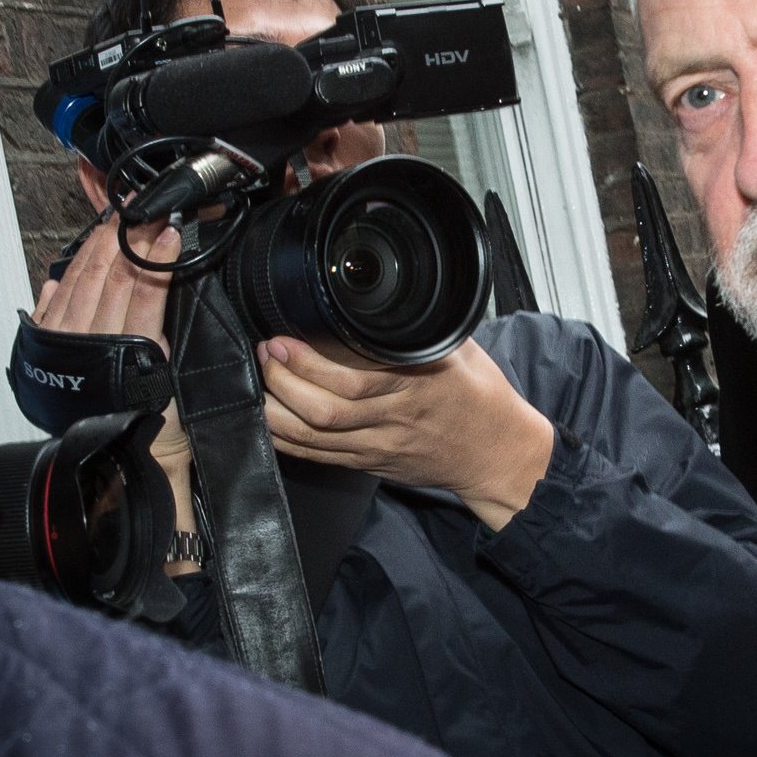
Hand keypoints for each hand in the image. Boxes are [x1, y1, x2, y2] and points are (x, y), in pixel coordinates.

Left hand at [32, 222, 197, 560]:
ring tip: (113, 223)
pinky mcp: (47, 353)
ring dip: (95, 249)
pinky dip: (60, 282)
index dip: (155, 257)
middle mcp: (92, 349)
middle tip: (144, 212)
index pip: (142, 291)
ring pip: (78, 285)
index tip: (169, 229)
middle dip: (126, 240)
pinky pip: (50, 307)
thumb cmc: (157, 428)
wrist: (126, 466)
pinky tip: (71, 264)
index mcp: (131, 352)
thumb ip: (168, 333)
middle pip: (107, 280)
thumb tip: (165, 281)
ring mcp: (64, 349)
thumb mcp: (175, 380)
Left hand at [258, 336, 556, 530]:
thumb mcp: (459, 348)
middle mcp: (395, 419)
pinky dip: (286, 440)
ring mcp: (379, 446)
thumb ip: (419, 328)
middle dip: (283, 381)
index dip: (309, 363)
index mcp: (419, 385)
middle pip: (324, 410)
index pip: (354, 380)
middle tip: (266, 354)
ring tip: (260, 382)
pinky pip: (318, 456)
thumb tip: (390, 292)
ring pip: (313, 437)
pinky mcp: (369, 464)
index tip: (284, 339)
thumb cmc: (479, 398)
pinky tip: (269, 420)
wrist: (495, 452)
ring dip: (276, 410)